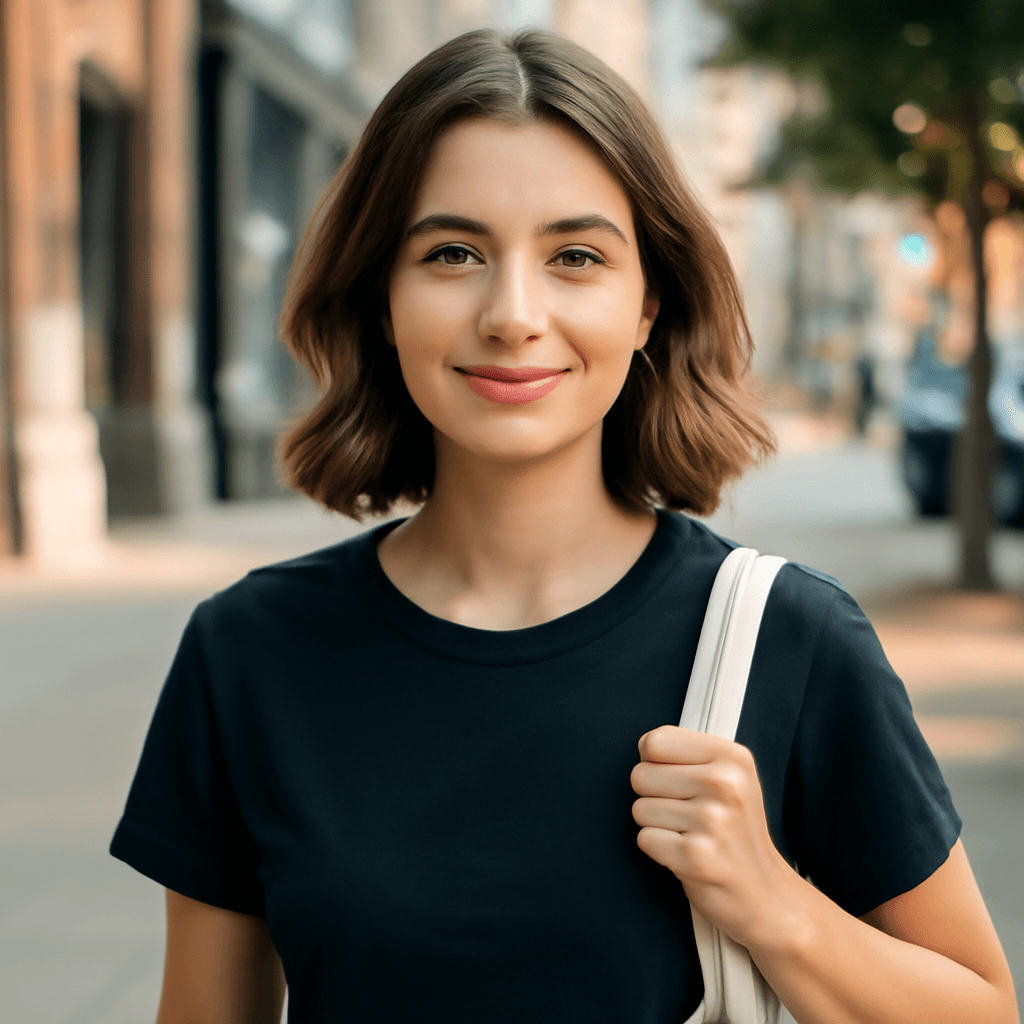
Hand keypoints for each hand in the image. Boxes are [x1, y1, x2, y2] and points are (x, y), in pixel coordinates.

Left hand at [630, 724, 799, 949]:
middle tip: (688, 815)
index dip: (654, 762)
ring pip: (639, 808)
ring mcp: (712, 820)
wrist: (766, 895)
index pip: (655, 740)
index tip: (677, 781)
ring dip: (657, 826)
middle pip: (641, 775)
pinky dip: (659, 850)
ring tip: (691, 835)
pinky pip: (644, 839)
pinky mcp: (695, 856)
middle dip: (654, 797)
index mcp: (733, 758)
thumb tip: (645, 746)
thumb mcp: (730, 778)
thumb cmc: (736, 831)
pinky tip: (687, 855)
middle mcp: (725, 784)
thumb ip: (688, 754)